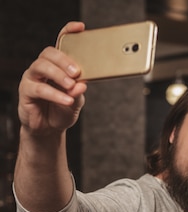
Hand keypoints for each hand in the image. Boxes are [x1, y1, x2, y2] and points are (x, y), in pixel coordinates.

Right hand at [18, 21, 86, 136]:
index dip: (68, 32)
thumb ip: (79, 91)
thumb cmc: (63, 110)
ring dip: (58, 74)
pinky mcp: (26, 90)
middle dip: (64, 59)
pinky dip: (55, 94)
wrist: (50, 128)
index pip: (60, 43)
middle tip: (77, 71)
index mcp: (58, 65)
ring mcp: (33, 77)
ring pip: (41, 66)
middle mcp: (43, 67)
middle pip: (49, 53)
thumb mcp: (77, 101)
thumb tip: (82, 83)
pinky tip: (67, 99)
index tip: (80, 27)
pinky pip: (39, 88)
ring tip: (70, 84)